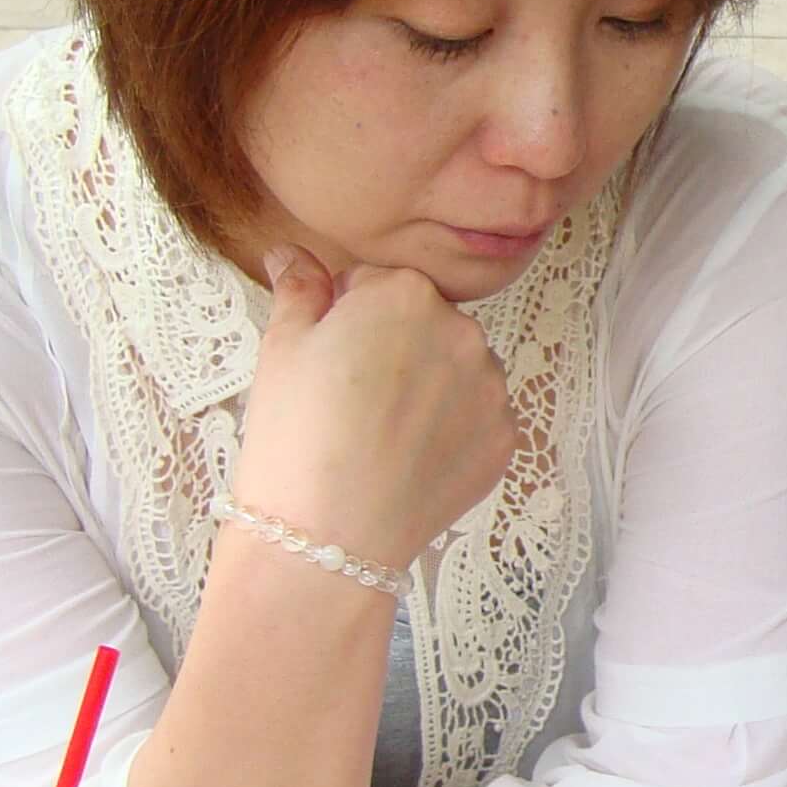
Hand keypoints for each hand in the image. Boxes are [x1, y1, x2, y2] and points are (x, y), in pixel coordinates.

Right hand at [231, 245, 517, 574]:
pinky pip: (477, 419)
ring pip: (455, 371)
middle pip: (424, 325)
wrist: (329, 533)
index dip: (345, 320)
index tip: (328, 359)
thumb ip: (298, 288)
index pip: (377, 286)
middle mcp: (462, 330)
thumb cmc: (297, 435)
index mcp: (405, 293)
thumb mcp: (281, 347)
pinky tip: (409, 458)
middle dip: (392, 349)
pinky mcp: (505, 438)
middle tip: (350, 401)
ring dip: (428, 388)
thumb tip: (291, 253)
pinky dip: (449, 433)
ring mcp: (491, 386)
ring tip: (380, 434)